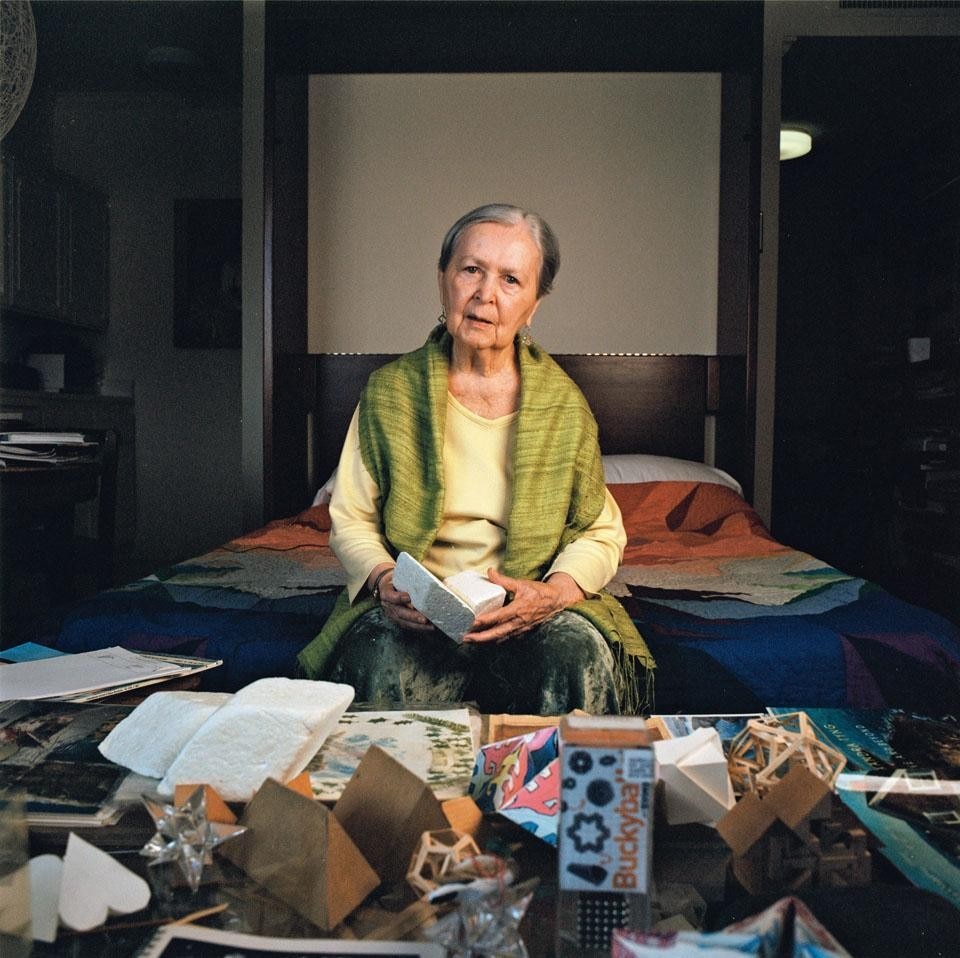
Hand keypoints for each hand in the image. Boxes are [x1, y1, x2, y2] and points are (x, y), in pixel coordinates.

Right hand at [368, 564, 434, 632]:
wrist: (387, 585)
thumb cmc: (397, 578)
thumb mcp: (399, 575)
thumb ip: (410, 577)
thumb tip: (431, 578)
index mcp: (386, 592)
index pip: (390, 596)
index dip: (399, 598)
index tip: (409, 597)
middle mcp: (388, 605)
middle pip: (400, 613)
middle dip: (413, 617)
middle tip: (424, 619)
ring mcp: (392, 614)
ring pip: (405, 622)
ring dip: (418, 626)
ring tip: (431, 627)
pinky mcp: (398, 620)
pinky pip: (408, 626)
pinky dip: (419, 628)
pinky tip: (429, 628)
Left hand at [461, 569, 584, 643]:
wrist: (556, 602)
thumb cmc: (539, 592)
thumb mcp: (521, 584)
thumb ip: (504, 580)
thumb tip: (490, 572)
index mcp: (518, 610)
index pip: (497, 617)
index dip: (484, 621)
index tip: (471, 622)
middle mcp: (518, 622)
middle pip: (496, 634)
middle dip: (480, 638)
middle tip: (465, 638)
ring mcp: (520, 629)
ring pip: (500, 639)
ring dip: (485, 641)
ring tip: (471, 641)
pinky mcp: (522, 632)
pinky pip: (506, 638)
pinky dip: (495, 641)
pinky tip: (486, 640)